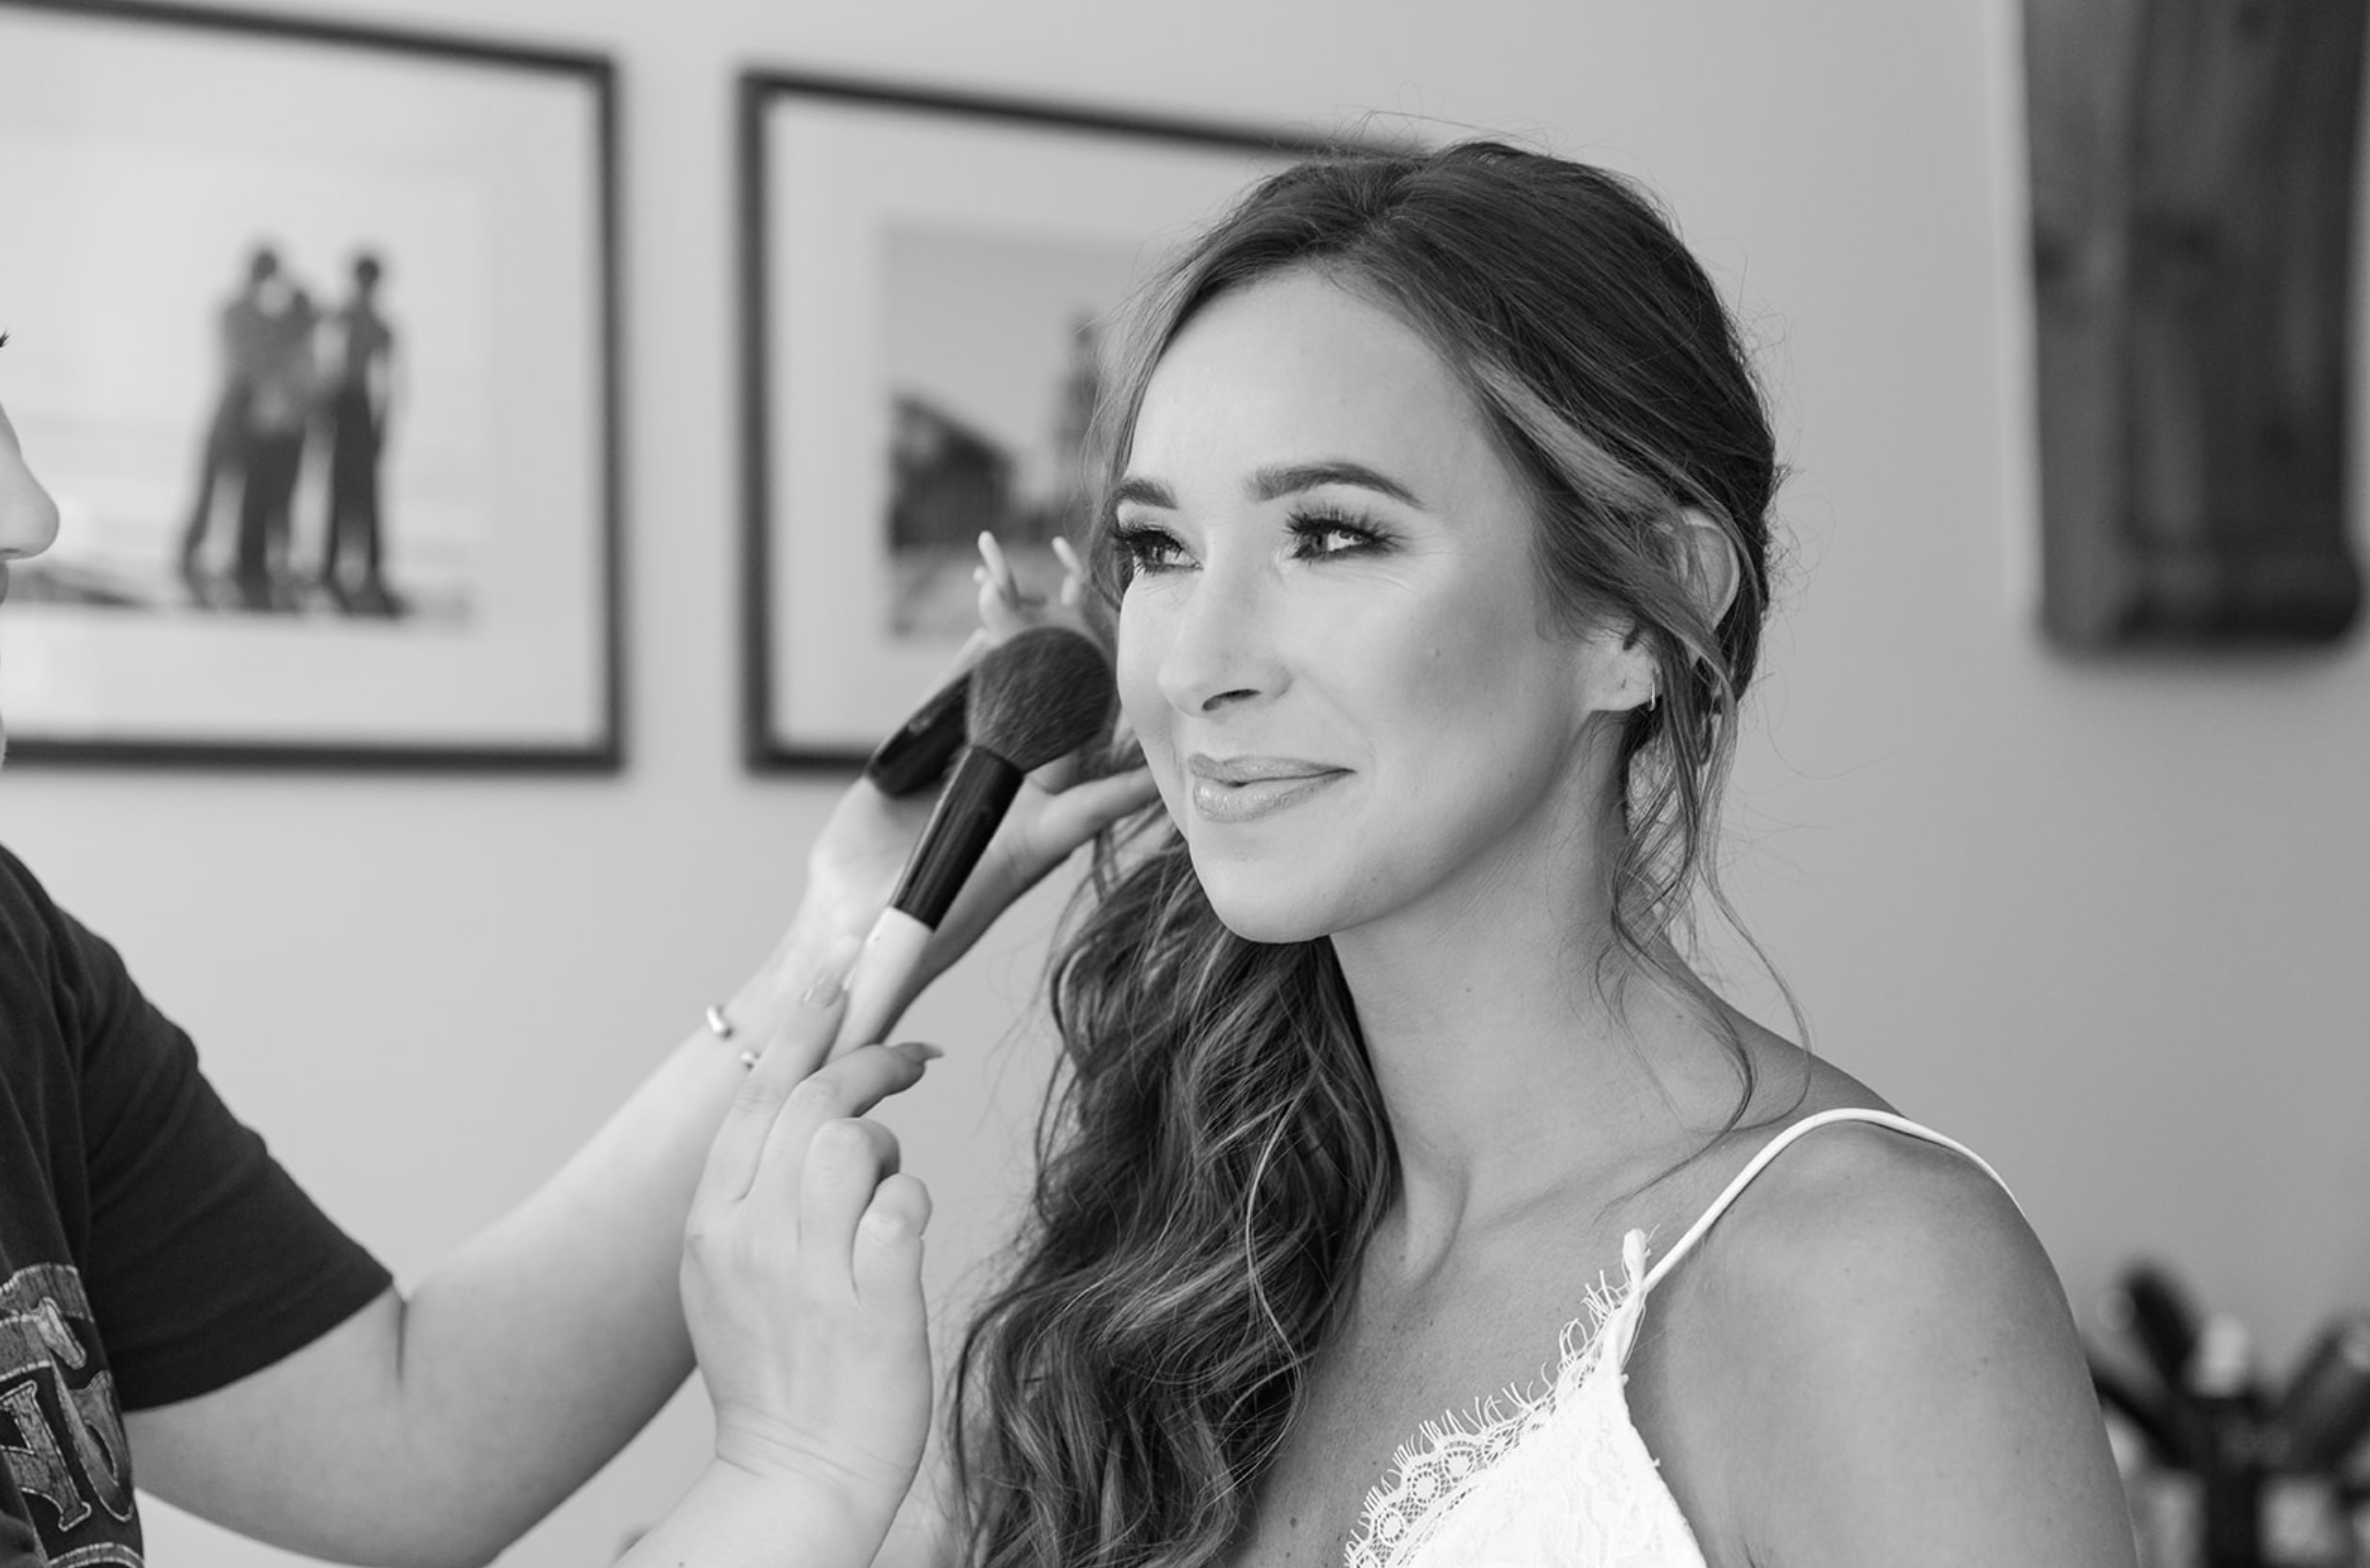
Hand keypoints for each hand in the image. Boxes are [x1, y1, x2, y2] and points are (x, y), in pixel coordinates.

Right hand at [681, 964, 937, 1524]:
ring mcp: (809, 1275)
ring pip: (853, 1144)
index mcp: (710, 1227)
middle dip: (869, 1065)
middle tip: (910, 1057)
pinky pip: (905, 1205)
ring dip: (887, 1148)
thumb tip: (813, 1105)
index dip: (801, 1033)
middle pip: (811, 1106)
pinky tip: (902, 1236)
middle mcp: (750, 1242)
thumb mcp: (735, 1273)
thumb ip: (761, 1192)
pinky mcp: (872, 1306)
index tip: (836, 986)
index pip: (755, 1100)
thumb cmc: (780, 1370)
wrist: (796, 1475)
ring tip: (886, 1190)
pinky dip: (912, 1203)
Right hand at [788, 534, 1157, 1049]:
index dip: (1140, 769)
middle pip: (1076, 715)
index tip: (1183, 734)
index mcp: (1031, 841)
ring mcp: (984, 759)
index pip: (1101, 800)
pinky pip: (967, 673)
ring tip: (1040, 570)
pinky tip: (987, 582)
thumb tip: (908, 1056)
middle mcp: (1020, 791)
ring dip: (1033, 626)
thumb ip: (913, 974)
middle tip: (1117, 600)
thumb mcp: (906, 953)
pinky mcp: (940, 740)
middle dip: (1095, 657)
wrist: (846, 933)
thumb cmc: (887, 949)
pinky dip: (978, 630)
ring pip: (1025, 682)